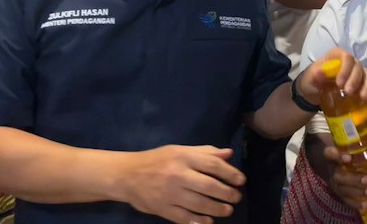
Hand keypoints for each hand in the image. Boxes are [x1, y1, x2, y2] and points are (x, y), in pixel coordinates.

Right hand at [118, 145, 245, 223]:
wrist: (126, 175)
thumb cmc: (157, 160)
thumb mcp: (179, 150)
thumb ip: (204, 152)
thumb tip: (228, 154)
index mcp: (183, 157)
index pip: (213, 164)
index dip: (230, 173)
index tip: (241, 180)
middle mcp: (178, 174)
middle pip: (209, 185)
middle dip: (227, 193)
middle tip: (237, 197)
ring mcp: (169, 193)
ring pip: (199, 203)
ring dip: (217, 209)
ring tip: (227, 210)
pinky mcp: (162, 208)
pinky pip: (184, 218)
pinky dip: (198, 221)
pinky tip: (208, 222)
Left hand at [297, 47, 366, 105]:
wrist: (314, 92)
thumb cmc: (312, 81)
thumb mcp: (310, 78)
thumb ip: (315, 76)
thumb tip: (319, 73)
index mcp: (337, 56)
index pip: (346, 57)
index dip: (346, 69)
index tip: (339, 83)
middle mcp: (350, 62)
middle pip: (358, 67)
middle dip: (355, 80)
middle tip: (348, 92)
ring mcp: (357, 73)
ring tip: (363, 98)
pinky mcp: (361, 84)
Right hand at [323, 143, 366, 209]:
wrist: (327, 163)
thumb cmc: (343, 150)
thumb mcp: (345, 144)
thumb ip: (359, 142)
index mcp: (331, 155)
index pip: (329, 154)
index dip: (337, 156)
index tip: (349, 157)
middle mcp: (331, 169)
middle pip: (339, 176)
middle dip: (353, 179)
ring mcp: (334, 183)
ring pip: (343, 189)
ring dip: (357, 192)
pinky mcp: (338, 193)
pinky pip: (346, 200)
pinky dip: (356, 204)